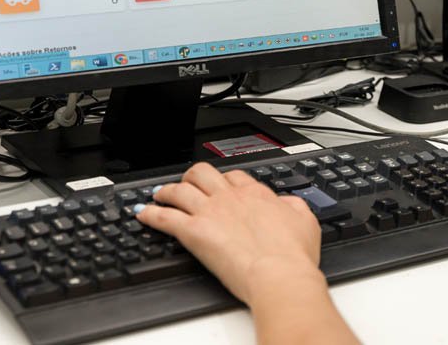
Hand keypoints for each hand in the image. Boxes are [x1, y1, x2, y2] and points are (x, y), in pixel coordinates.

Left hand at [136, 162, 322, 306]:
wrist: (278, 274)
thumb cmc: (292, 254)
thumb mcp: (305, 220)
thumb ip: (293, 206)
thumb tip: (287, 203)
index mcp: (256, 194)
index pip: (234, 176)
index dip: (224, 179)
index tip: (221, 185)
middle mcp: (230, 198)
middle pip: (202, 173)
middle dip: (191, 176)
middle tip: (187, 184)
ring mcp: (209, 212)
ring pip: (179, 190)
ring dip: (166, 191)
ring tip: (159, 195)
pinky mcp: (193, 232)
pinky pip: (164, 217)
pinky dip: (150, 214)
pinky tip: (142, 214)